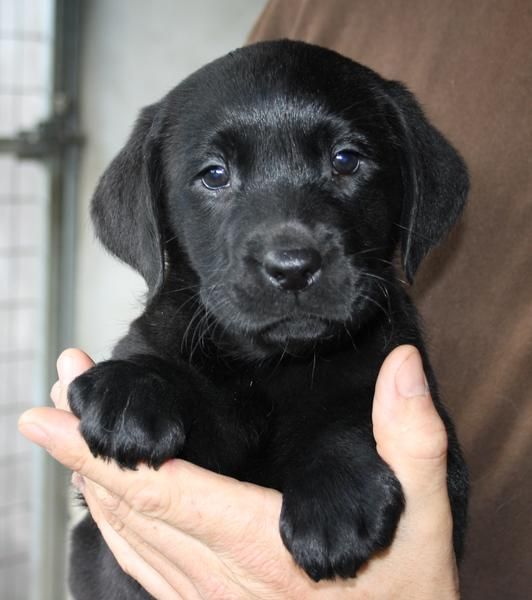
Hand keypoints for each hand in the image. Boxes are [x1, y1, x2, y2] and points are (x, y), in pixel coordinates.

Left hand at [19, 346, 458, 598]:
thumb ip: (411, 440)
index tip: (50, 413)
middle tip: (56, 390)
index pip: (161, 489)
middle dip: (80, 447)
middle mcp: (218, 577)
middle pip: (127, 505)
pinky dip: (110, 523)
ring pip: (123, 537)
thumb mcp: (422, 518)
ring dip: (86, 480)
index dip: (98, 451)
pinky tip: (101, 500)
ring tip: (65, 431)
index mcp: (260, 546)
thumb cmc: (406, 595)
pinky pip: (140, 563)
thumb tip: (402, 365)